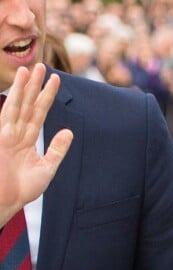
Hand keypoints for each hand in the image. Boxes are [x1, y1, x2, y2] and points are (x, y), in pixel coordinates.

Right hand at [0, 64, 72, 227]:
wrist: (5, 205)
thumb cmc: (22, 190)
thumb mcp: (47, 168)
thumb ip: (57, 149)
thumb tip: (69, 131)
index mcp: (26, 139)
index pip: (39, 112)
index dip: (47, 95)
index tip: (56, 79)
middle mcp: (15, 134)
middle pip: (26, 104)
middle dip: (33, 85)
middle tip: (40, 65)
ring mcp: (6, 136)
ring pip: (16, 106)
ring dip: (21, 88)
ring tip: (27, 69)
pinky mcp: (0, 141)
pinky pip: (6, 119)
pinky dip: (11, 105)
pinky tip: (16, 92)